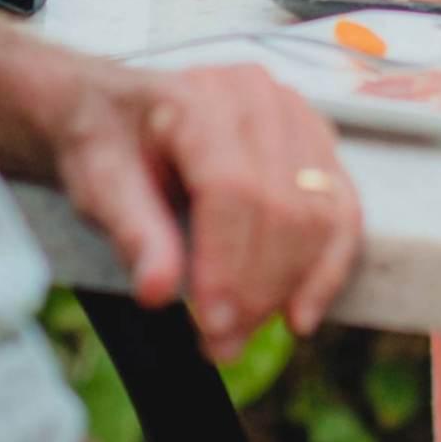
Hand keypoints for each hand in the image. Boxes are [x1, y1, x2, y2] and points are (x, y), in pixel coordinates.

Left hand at [0, 22, 362, 359]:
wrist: (121, 111)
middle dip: (257, 288)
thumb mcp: (99, 183)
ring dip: (288, 286)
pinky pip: (342, 209)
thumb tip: (159, 289)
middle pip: (282, 204)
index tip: (209, 325)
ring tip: (243, 334)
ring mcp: (295, 115)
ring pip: (317, 212)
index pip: (233, 187)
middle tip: (221, 344)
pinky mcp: (315, 142)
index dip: (227, 264)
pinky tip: (302, 311)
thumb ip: (132, 231)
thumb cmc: (109, 142)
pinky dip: (329, 267)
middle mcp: (259, 96)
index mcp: (201, 97)